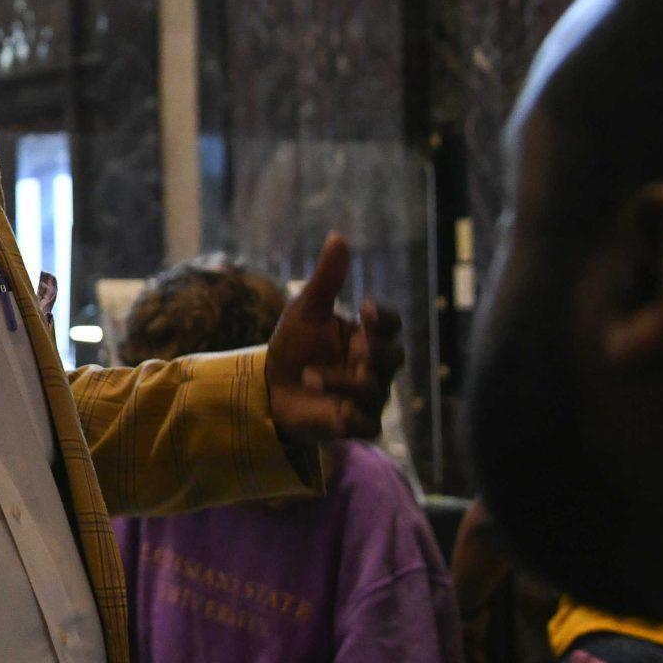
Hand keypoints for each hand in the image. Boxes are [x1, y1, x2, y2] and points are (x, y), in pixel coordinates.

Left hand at [263, 234, 392, 443]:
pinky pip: (368, 425)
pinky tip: (332, 411)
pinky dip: (351, 417)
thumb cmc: (294, 347)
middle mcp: (374, 366)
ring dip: (342, 382)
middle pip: (393, 357)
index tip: (364, 308)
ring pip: (373, 390)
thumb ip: (326, 280)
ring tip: (308, 376)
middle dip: (376, 350)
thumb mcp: (306, 311)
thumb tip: (339, 237)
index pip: (389, 324)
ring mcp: (368, 397)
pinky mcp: (357, 425)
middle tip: (356, 344)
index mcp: (366, 335)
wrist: (269, 388)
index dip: (383, 318)